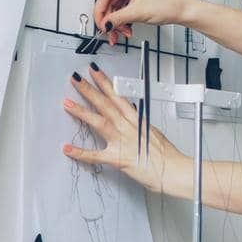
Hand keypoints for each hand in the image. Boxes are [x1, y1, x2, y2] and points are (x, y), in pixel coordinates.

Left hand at [62, 61, 189, 195]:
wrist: (174, 170)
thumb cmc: (167, 155)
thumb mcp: (152, 133)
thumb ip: (139, 125)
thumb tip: (132, 117)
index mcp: (136, 120)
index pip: (117, 96)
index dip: (105, 82)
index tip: (94, 72)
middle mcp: (128, 127)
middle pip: (106, 104)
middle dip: (89, 90)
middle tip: (75, 79)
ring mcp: (123, 142)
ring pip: (99, 122)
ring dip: (82, 112)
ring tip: (67, 103)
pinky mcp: (119, 159)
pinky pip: (96, 156)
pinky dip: (81, 153)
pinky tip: (68, 148)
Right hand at [91, 0, 195, 45]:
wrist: (181, 10)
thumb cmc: (168, 5)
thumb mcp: (138, 13)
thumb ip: (117, 19)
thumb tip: (104, 24)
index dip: (100, 12)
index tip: (100, 25)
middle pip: (109, 2)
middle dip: (110, 20)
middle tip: (110, 32)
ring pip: (114, 8)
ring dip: (117, 23)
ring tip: (123, 32)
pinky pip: (121, 9)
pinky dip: (122, 21)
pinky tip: (126, 28)